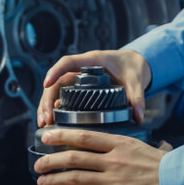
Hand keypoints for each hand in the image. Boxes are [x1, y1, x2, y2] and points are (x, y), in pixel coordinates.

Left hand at [33, 129, 173, 184]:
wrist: (180, 182)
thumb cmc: (167, 165)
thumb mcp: (149, 146)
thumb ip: (136, 145)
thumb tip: (141, 146)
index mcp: (119, 143)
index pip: (83, 136)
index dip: (61, 135)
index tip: (47, 136)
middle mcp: (112, 160)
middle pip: (73, 157)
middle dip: (51, 160)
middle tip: (39, 163)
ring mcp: (112, 179)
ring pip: (75, 177)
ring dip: (54, 179)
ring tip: (42, 182)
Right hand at [37, 50, 151, 127]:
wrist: (134, 63)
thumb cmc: (132, 66)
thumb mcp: (136, 80)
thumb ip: (138, 96)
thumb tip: (139, 116)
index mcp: (93, 60)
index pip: (68, 62)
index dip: (55, 71)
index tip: (47, 84)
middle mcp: (81, 69)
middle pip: (57, 81)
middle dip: (48, 99)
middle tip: (46, 118)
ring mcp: (78, 79)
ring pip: (56, 90)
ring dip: (47, 106)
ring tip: (44, 123)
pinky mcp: (80, 89)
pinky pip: (62, 96)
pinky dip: (55, 108)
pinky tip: (51, 122)